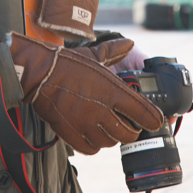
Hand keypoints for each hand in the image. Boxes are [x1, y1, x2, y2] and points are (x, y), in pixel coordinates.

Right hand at [8, 32, 162, 154]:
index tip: (155, 121)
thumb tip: (130, 43)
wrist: (38, 75)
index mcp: (113, 91)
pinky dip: (94, 144)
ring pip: (110, 142)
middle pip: (129, 133)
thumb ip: (114, 51)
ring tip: (107, 126)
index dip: (152, 120)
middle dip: (131, 130)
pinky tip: (92, 133)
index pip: (143, 113)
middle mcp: (103, 111)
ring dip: (112, 137)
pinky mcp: (72, 135)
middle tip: (127, 124)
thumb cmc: (66, 63)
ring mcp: (87, 125)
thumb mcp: (94, 55)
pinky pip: (92, 149)